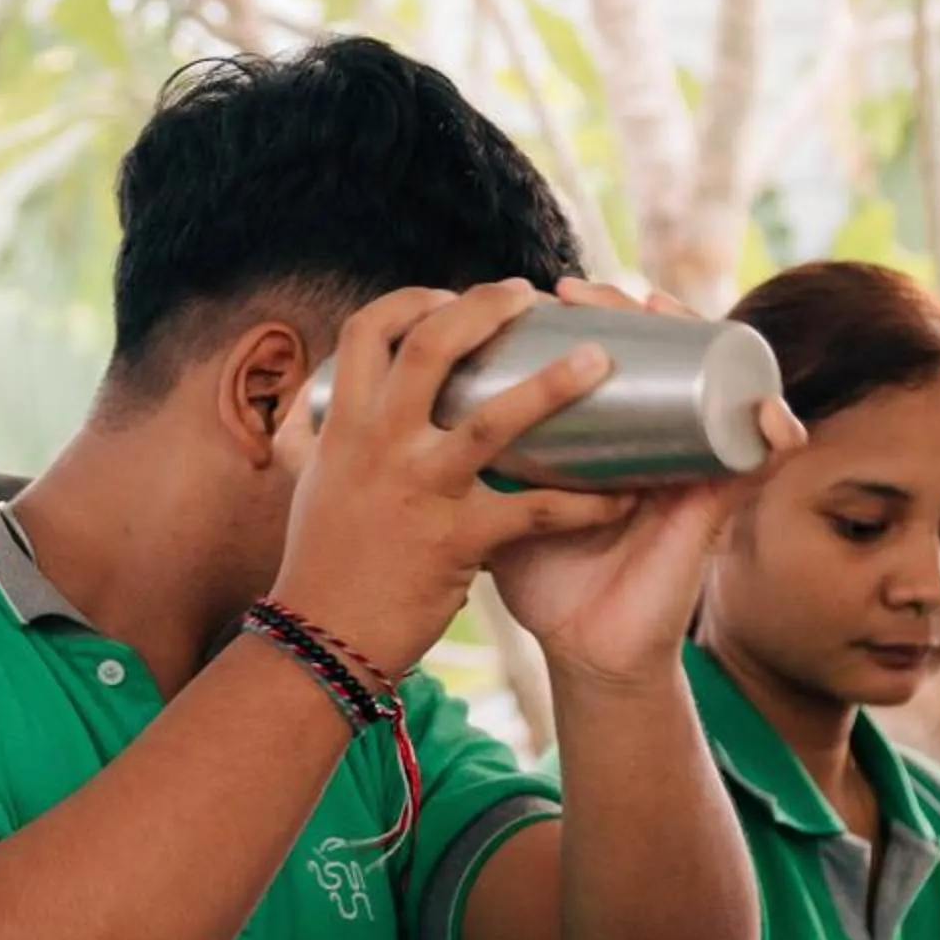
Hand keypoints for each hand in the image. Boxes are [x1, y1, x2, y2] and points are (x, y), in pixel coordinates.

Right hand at [270, 281, 635, 677]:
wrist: (319, 645)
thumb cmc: (321, 566)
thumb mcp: (317, 485)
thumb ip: (326, 442)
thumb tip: (325, 407)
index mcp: (343, 427)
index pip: (366, 331)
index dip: (409, 301)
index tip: (446, 297)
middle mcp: (377, 446)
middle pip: (430, 346)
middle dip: (483, 307)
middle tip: (529, 294)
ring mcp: (418, 491)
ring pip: (492, 420)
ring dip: (551, 383)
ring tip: (597, 357)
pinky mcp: (455, 542)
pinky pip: (532, 513)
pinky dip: (582, 504)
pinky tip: (622, 496)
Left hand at [488, 279, 804, 688]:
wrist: (583, 653)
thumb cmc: (546, 579)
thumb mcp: (502, 509)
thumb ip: (471, 469)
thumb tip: (403, 419)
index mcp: (611, 436)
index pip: (613, 352)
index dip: (592, 312)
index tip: (545, 292)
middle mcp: (655, 439)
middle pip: (661, 348)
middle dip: (628, 305)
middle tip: (577, 291)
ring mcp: (690, 465)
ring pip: (715, 380)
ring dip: (698, 336)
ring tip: (658, 308)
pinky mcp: (716, 508)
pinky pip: (757, 461)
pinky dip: (774, 433)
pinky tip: (770, 410)